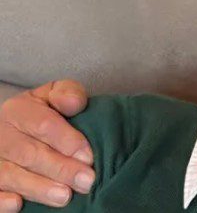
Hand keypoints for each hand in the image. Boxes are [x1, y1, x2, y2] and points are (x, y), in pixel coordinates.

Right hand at [0, 81, 93, 210]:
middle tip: (85, 181)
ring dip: (38, 188)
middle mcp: (0, 134)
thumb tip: (74, 103)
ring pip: (10, 175)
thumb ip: (67, 94)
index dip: (66, 141)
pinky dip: (1, 200)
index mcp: (18, 110)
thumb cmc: (45, 113)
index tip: (89, 156)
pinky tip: (18, 205)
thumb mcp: (56, 96)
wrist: (16, 129)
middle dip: (60, 168)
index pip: (42, 124)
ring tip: (65, 196)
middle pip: (28, 153)